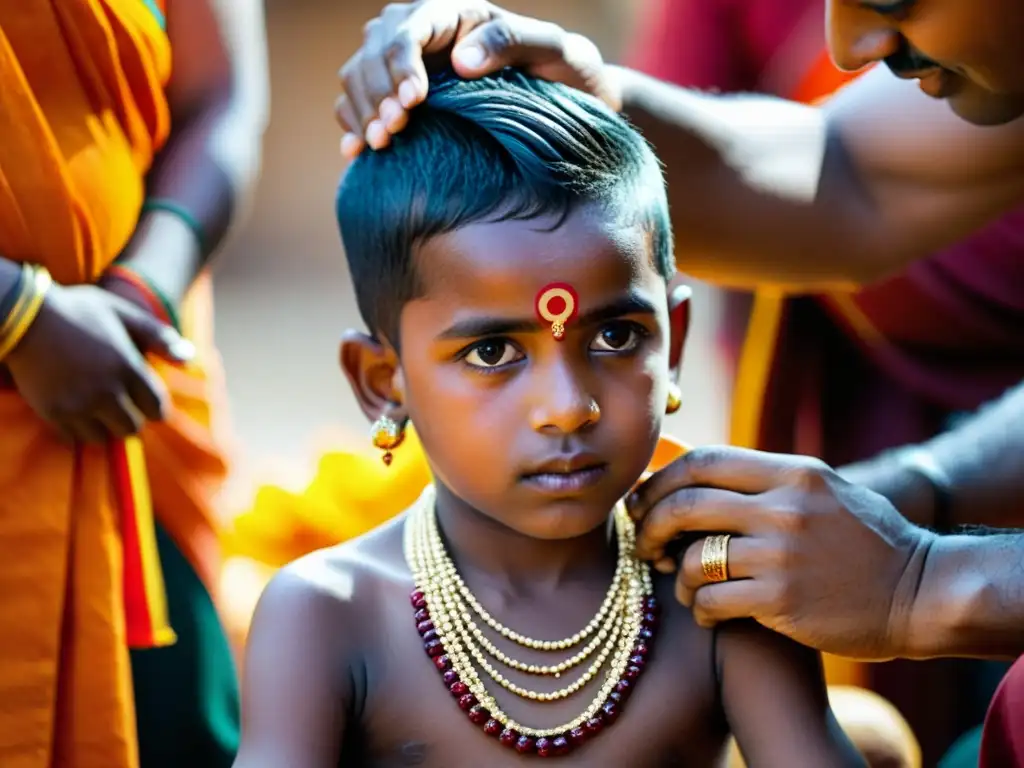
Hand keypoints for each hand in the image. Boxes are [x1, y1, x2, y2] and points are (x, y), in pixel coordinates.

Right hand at [4, 283, 194, 443]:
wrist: (23, 315)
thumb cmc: (78, 309)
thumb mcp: (123, 313)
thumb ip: (159, 337)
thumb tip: (190, 359)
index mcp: (127, 367)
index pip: (156, 409)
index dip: (154, 407)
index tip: (145, 400)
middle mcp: (105, 390)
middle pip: (132, 428)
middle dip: (131, 418)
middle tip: (122, 405)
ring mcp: (78, 404)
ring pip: (105, 437)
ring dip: (106, 427)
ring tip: (99, 409)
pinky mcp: (52, 412)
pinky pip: (76, 438)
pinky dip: (81, 430)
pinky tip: (78, 412)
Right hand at [336, 0, 610, 158]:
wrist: (564, 101)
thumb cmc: (563, 71)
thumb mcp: (552, 50)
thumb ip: (511, 42)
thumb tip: (461, 60)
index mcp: (452, 13)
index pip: (407, 31)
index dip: (402, 65)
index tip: (414, 102)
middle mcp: (420, 32)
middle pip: (372, 54)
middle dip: (377, 92)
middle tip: (394, 132)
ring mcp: (404, 65)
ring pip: (358, 77)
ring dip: (362, 111)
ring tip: (381, 143)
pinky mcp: (397, 96)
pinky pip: (356, 103)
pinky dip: (352, 124)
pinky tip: (357, 151)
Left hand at [627, 446, 935, 659]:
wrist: (922, 591)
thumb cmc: (867, 541)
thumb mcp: (823, 488)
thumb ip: (767, 479)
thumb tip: (697, 473)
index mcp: (791, 473)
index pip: (703, 461)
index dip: (661, 481)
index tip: (644, 501)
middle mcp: (784, 508)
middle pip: (686, 505)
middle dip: (652, 525)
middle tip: (644, 543)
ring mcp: (782, 555)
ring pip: (694, 558)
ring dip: (677, 574)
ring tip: (682, 585)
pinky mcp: (782, 601)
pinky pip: (712, 600)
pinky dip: (699, 609)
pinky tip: (707, 614)